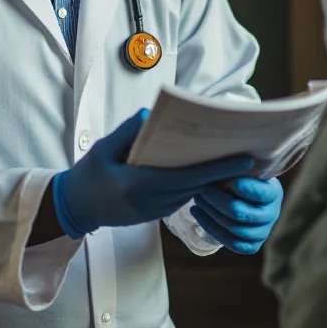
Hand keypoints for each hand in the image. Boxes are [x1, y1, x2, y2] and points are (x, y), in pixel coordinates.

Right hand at [53, 110, 254, 239]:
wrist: (77, 208)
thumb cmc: (89, 175)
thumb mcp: (103, 148)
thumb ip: (127, 132)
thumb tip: (149, 115)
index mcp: (140, 185)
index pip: (187, 176)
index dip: (217, 168)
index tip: (242, 159)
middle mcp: (153, 201)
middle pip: (197, 185)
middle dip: (224, 171)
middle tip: (249, 154)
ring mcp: (156, 209)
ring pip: (193, 192)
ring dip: (213, 178)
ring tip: (235, 158)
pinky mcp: (157, 212)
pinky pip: (184, 196)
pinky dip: (199, 183)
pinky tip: (210, 169)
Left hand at [190, 176, 282, 253]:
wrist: (242, 193)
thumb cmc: (240, 173)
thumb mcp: (242, 167)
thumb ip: (237, 168)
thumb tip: (227, 164)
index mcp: (273, 192)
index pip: (261, 193)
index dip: (246, 188)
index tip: (230, 180)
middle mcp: (272, 214)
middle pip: (242, 213)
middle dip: (218, 200)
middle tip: (203, 188)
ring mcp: (263, 232)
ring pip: (235, 229)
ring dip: (211, 213)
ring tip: (197, 198)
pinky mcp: (252, 245)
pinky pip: (232, 243)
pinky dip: (212, 228)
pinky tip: (198, 213)